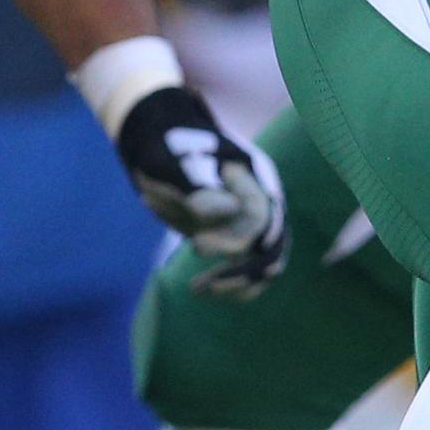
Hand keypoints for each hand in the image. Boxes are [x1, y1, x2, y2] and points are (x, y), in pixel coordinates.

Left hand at [115, 85, 286, 296]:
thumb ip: (198, 184)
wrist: (159, 139)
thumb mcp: (175, 159)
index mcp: (255, 177)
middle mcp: (260, 201)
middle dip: (237, 272)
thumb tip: (227, 212)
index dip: (235, 240)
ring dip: (234, 284)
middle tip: (198, 284)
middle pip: (270, 248)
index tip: (197, 248)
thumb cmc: (167, 143)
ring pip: (262, 265)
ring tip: (198, 290)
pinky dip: (225, 282)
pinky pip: (244, 268)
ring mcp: (249, 220)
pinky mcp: (235, 237)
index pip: (260, 218)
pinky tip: (198, 288)